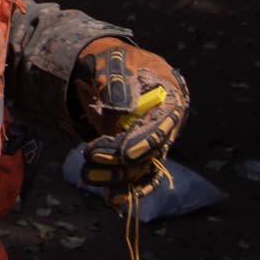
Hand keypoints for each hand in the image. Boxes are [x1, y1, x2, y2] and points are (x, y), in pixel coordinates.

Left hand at [70, 36, 188, 199]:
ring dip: (118, 177)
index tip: (124, 154)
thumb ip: (117, 80)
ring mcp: (156, 140)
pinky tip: (111, 199)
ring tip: (88, 176)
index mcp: (171, 97)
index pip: (163, 125)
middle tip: (90, 159)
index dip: (145, 141)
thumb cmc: (116, 61)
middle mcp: (169, 123)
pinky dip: (127, 187)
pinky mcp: (142, 152)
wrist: (111, 69)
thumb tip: (122, 110)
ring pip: (142, 166)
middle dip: (121, 160)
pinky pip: (139, 174)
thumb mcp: (114, 60)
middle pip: (151, 150)